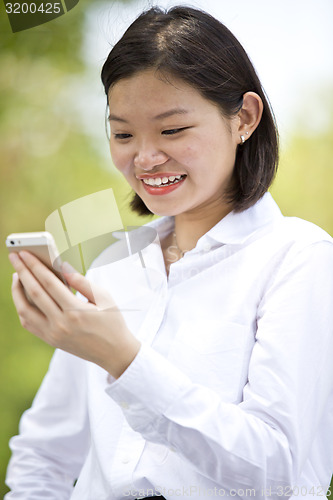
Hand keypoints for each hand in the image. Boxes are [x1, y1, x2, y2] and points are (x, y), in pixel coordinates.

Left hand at [9, 251, 140, 377]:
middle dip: (23, 271)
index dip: (35, 266)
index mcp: (76, 311)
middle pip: (34, 293)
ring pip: (25, 310)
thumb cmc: (111, 321)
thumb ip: (81, 281)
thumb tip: (61, 266)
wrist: (114, 352)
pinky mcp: (50, 340)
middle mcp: (61, 324)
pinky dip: (22, 307)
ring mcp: (53, 334)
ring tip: (17, 275)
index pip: (49, 283)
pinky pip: (28, 323)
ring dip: (17, 290)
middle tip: (15, 257)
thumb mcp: (103, 297)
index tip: (25, 253)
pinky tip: (23, 295)